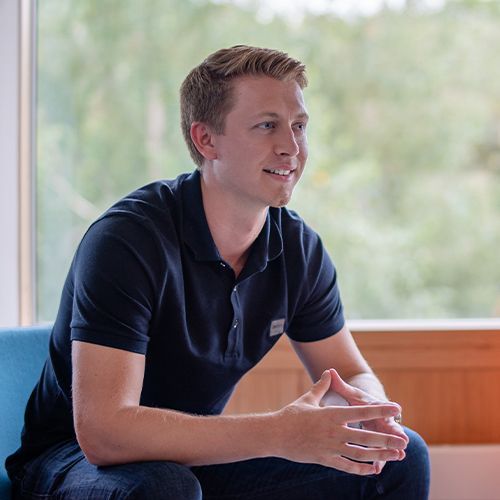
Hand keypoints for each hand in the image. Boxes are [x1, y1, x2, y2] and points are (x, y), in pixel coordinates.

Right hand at [275, 371, 406, 474]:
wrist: (275, 434)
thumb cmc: (291, 414)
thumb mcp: (308, 398)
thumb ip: (322, 386)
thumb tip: (329, 372)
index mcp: (332, 414)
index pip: (361, 412)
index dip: (380, 410)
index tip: (396, 408)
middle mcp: (334, 431)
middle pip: (365, 437)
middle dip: (387, 439)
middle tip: (404, 440)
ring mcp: (330, 447)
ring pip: (360, 453)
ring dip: (380, 455)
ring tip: (395, 456)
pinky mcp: (325, 459)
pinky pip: (346, 465)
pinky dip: (361, 468)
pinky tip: (373, 469)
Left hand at [328, 368, 408, 472]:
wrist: (366, 409)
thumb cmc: (358, 400)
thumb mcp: (350, 393)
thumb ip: (340, 385)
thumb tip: (330, 370)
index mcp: (375, 406)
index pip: (383, 406)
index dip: (389, 407)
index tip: (398, 408)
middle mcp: (381, 420)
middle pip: (390, 427)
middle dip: (397, 433)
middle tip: (404, 440)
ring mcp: (381, 434)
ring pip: (387, 443)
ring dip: (392, 449)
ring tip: (399, 456)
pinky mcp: (376, 445)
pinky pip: (377, 454)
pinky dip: (378, 461)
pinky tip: (376, 469)